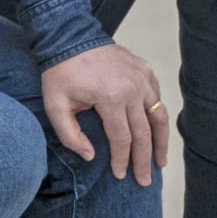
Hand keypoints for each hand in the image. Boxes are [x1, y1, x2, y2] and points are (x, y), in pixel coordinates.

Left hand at [39, 43, 167, 183]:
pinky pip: (156, 97)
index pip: (122, 139)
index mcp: (111, 98)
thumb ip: (70, 135)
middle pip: (144, 133)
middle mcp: (132, 89)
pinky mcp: (144, 69)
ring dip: (161, 141)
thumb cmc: (60, 73)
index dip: (122, 160)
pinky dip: (158, 116)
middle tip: (144, 180)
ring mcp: (142, 77)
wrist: (69, 37)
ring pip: (158, 116)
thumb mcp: (55, 106)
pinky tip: (156, 130)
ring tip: (161, 161)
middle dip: (145, 160)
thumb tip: (91, 157)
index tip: (120, 175)